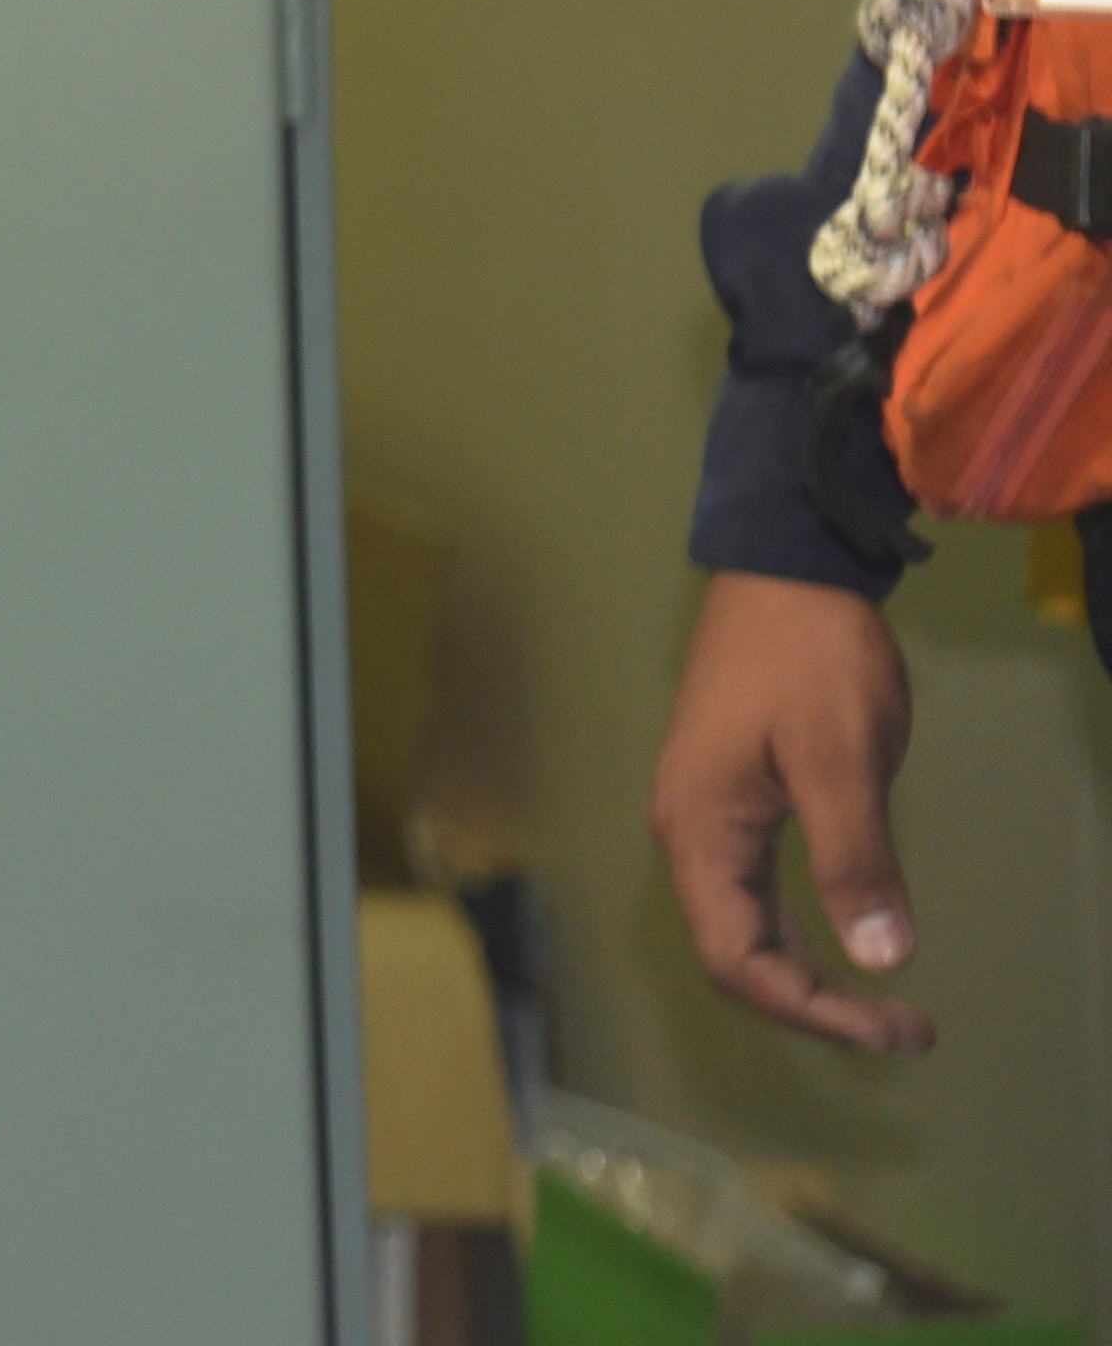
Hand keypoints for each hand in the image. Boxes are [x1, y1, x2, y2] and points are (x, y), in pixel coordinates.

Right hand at [651, 570, 931, 1051]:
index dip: (811, 1010)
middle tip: (907, 1029)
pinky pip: (756, 891)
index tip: (892, 1028)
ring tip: (888, 1005)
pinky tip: (851, 935)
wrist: (784, 567)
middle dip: (817, 1006)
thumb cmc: (808, 660)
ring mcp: (707, 814)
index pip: (737, 959)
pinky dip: (803, 933)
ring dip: (812, 974)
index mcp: (700, 831)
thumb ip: (854, 859)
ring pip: (745, 925)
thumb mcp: (840, 758)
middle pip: (736, 953)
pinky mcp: (733, 796)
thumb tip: (881, 961)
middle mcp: (689, 833)